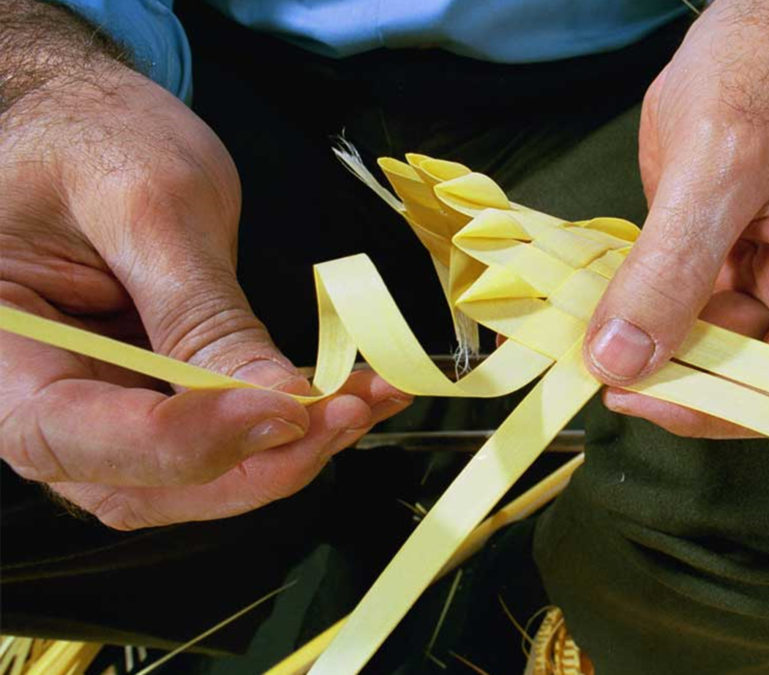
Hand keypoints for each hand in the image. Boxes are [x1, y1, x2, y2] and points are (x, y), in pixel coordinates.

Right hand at [0, 29, 408, 527]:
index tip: (284, 411)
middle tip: (346, 411)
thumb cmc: (90, 139)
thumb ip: (201, 308)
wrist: (90, 126)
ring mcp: (101, 412)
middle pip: (141, 480)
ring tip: (366, 399)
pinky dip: (292, 427)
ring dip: (287, 453)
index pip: (70, 433)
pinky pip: (224, 441)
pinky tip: (353, 396)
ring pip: (193, 479)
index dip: (182, 441)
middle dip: (256, 461)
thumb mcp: (147, 204)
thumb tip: (276, 398)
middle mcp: (36, 401)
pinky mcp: (158, 405)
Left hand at [584, 0, 768, 437]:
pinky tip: (594, 317)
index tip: (641, 396)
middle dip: (677, 382)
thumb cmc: (755, 77)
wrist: (741, 31)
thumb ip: (672, 267)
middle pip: (749, 380)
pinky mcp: (719, 272)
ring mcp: (765, 286)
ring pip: (705, 356)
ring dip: (649, 355)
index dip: (723, 404)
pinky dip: (638, 322)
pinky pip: (678, 318)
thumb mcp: (716, 167)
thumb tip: (621, 362)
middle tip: (600, 371)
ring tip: (586, 344)